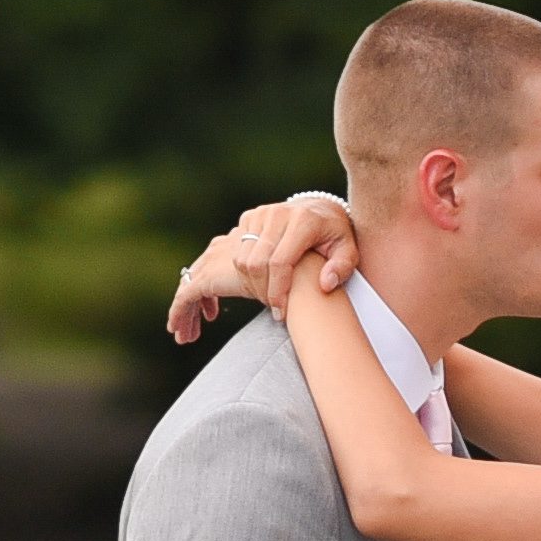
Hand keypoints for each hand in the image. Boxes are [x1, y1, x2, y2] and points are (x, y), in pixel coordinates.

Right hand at [165, 191, 368, 342]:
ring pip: (227, 260)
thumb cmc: (335, 234)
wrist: (319, 210)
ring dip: (212, 295)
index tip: (281, 313)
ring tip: (191, 331)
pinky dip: (202, 286)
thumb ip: (343, 265)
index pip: (279, 259)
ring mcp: (252, 221)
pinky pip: (216, 258)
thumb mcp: (349, 248)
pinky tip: (204, 315)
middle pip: (250, 262)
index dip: (278, 289)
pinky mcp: (241, 228)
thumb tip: (325, 284)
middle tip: (266, 315)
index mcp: (299, 221)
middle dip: (254, 294)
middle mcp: (271, 217)